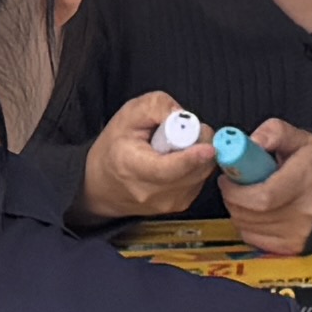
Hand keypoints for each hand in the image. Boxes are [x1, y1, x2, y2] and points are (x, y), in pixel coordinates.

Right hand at [82, 89, 219, 224]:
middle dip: (198, 142)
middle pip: (195, 168)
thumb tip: (184, 115)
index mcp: (134, 169)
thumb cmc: (114, 148)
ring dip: (198, 153)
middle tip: (182, 130)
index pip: (168, 169)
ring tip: (174, 146)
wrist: (103, 185)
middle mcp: (155, 193)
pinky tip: (177, 159)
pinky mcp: (181, 205)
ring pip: (202, 172)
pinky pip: (201, 178)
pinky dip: (196, 165)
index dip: (190, 157)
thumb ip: (157, 107)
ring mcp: (170, 203)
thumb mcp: (128, 115)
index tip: (207, 148)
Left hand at [229, 120, 311, 255]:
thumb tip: (253, 141)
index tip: (228, 177)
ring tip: (245, 194)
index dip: (237, 189)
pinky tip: (255, 211)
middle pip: (250, 213)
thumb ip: (274, 133)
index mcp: (304, 182)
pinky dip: (246, 225)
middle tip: (231, 184)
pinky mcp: (291, 246)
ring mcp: (298, 233)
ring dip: (237, 210)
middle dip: (232, 198)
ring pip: (247, 226)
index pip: (262, 196)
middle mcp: (303, 212)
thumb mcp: (299, 139)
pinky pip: (253, 238)